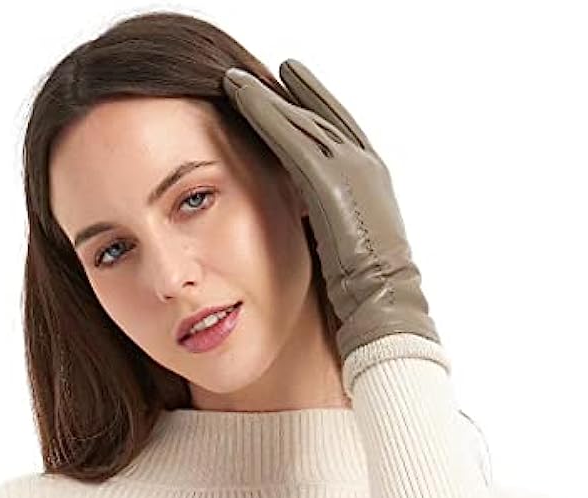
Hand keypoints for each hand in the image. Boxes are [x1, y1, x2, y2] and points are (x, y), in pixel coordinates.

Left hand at [222, 59, 441, 361]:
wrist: (383, 305)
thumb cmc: (364, 291)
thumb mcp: (347, 246)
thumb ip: (329, 221)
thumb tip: (306, 219)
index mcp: (372, 182)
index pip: (341, 136)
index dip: (318, 112)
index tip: (296, 93)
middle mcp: (366, 166)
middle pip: (323, 118)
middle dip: (297, 92)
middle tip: (275, 69)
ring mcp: (352, 169)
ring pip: (302, 121)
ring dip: (267, 96)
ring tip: (238, 79)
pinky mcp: (329, 181)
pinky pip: (290, 138)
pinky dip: (264, 113)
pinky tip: (240, 95)